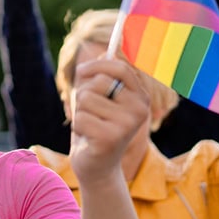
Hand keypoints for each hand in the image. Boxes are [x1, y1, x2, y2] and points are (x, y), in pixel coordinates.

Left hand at [68, 59, 148, 185]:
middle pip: (99, 83)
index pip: (120, 68)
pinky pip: (80, 118)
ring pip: (86, 100)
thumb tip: (104, 52)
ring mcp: (127, 125)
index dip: (97, 65)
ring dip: (80, 113)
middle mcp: (139, 110)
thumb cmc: (96, 127)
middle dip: (85, 95)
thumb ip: (99, 75)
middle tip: (90, 113)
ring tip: (90, 126)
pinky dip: (77, 127)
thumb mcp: (99, 98)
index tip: (81, 70)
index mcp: (141, 97)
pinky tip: (87, 138)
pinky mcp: (110, 138)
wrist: (97, 166)